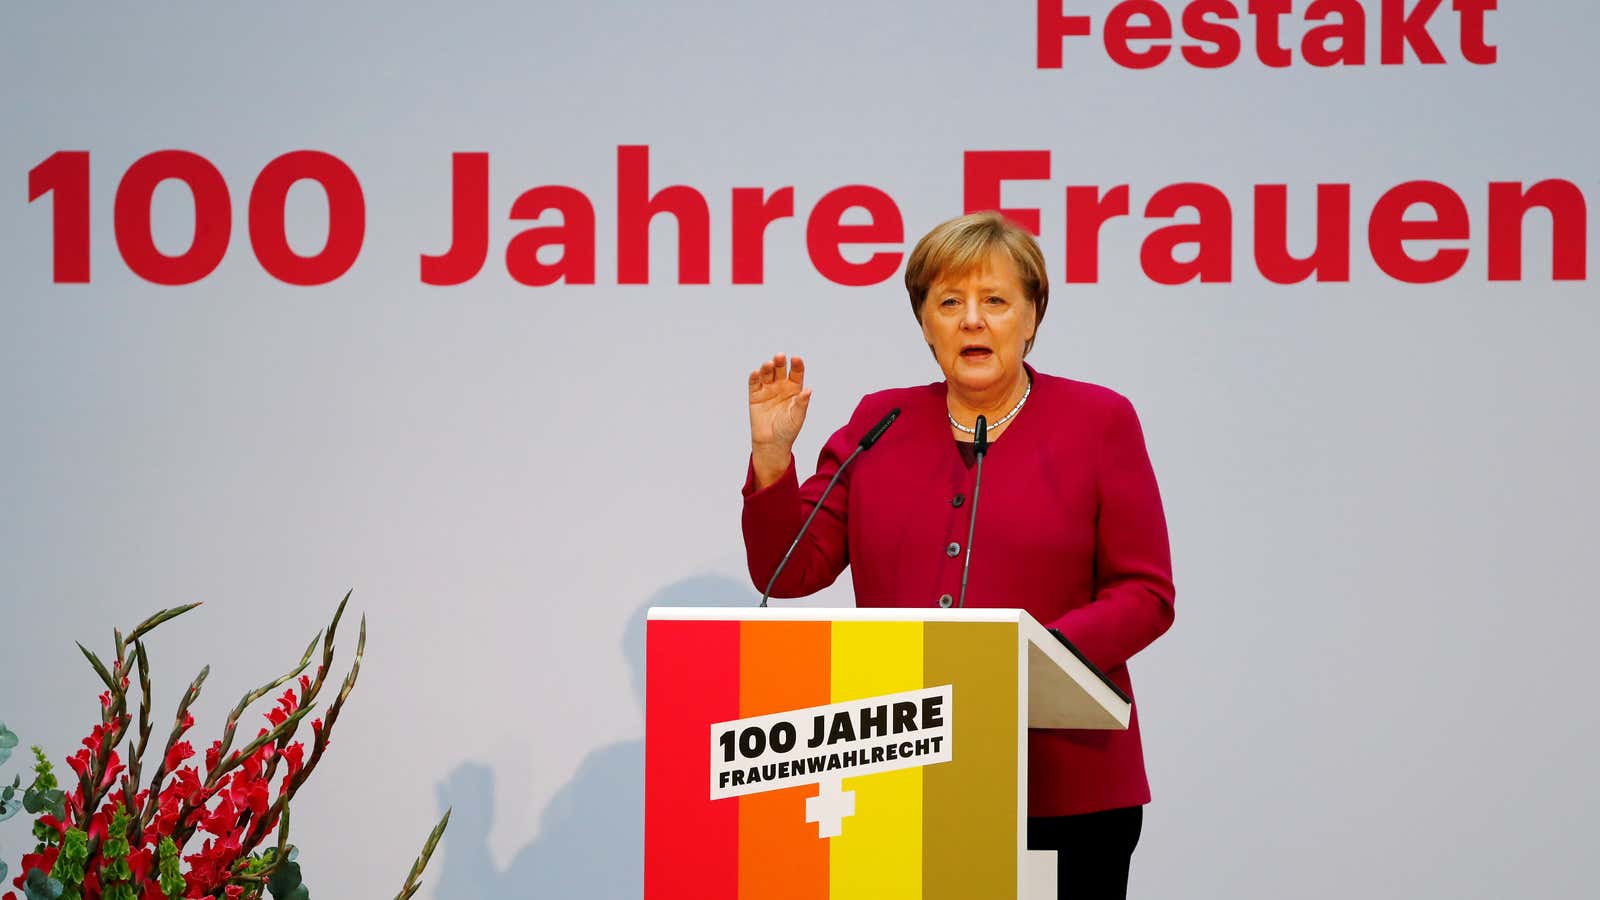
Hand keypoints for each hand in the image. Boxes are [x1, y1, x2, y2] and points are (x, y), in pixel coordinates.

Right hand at [748, 353, 809, 486]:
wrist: (772, 443)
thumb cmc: (788, 430)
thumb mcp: (798, 416)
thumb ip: (802, 403)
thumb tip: (809, 390)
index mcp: (794, 389)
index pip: (796, 373)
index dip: (796, 365)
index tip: (796, 359)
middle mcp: (781, 386)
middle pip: (780, 370)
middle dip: (780, 362)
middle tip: (780, 357)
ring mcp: (767, 390)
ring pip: (767, 373)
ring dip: (767, 367)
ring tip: (768, 364)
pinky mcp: (755, 396)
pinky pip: (754, 383)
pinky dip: (754, 377)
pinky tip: (755, 373)